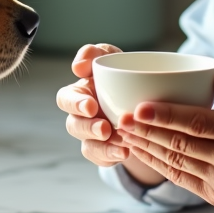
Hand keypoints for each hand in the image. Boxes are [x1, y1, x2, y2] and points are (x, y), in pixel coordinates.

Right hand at [55, 44, 131, 167]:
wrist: (147, 100)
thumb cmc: (123, 74)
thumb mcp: (113, 58)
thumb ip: (95, 53)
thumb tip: (78, 66)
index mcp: (80, 92)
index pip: (66, 99)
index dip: (75, 104)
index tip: (91, 106)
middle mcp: (82, 116)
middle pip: (73, 125)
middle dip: (88, 128)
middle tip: (105, 129)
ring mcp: (92, 136)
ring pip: (88, 146)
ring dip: (103, 146)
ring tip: (122, 143)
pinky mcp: (105, 152)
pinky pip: (103, 159)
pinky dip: (112, 156)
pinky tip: (126, 153)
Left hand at [117, 72, 213, 206]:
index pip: (197, 122)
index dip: (164, 115)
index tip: (139, 107)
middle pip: (180, 143)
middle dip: (146, 131)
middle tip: (121, 117)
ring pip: (176, 163)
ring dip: (147, 148)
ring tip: (125, 133)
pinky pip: (181, 178)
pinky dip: (159, 164)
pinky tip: (143, 151)